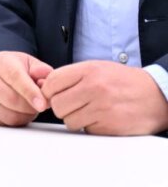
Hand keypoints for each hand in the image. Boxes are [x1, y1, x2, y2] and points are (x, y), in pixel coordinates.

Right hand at [0, 51, 51, 126]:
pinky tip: (18, 110)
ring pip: (9, 114)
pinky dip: (16, 120)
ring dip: (25, 115)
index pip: (15, 77)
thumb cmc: (17, 69)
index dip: (30, 92)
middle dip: (31, 106)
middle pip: (11, 99)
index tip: (42, 104)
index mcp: (0, 61)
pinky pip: (4, 123)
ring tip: (28, 105)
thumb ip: (42, 71)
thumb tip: (44, 82)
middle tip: (40, 104)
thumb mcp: (31, 64)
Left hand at [41, 61, 167, 134]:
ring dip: (75, 119)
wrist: (156, 95)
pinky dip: (89, 127)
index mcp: (88, 71)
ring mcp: (102, 108)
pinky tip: (100, 118)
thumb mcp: (97, 68)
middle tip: (71, 105)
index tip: (54, 94)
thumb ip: (71, 76)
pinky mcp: (109, 126)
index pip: (52, 82)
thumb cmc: (123, 81)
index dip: (49, 91)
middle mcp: (94, 88)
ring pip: (69, 121)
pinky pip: (85, 130)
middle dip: (60, 107)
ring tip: (88, 111)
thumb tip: (43, 87)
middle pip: (57, 105)